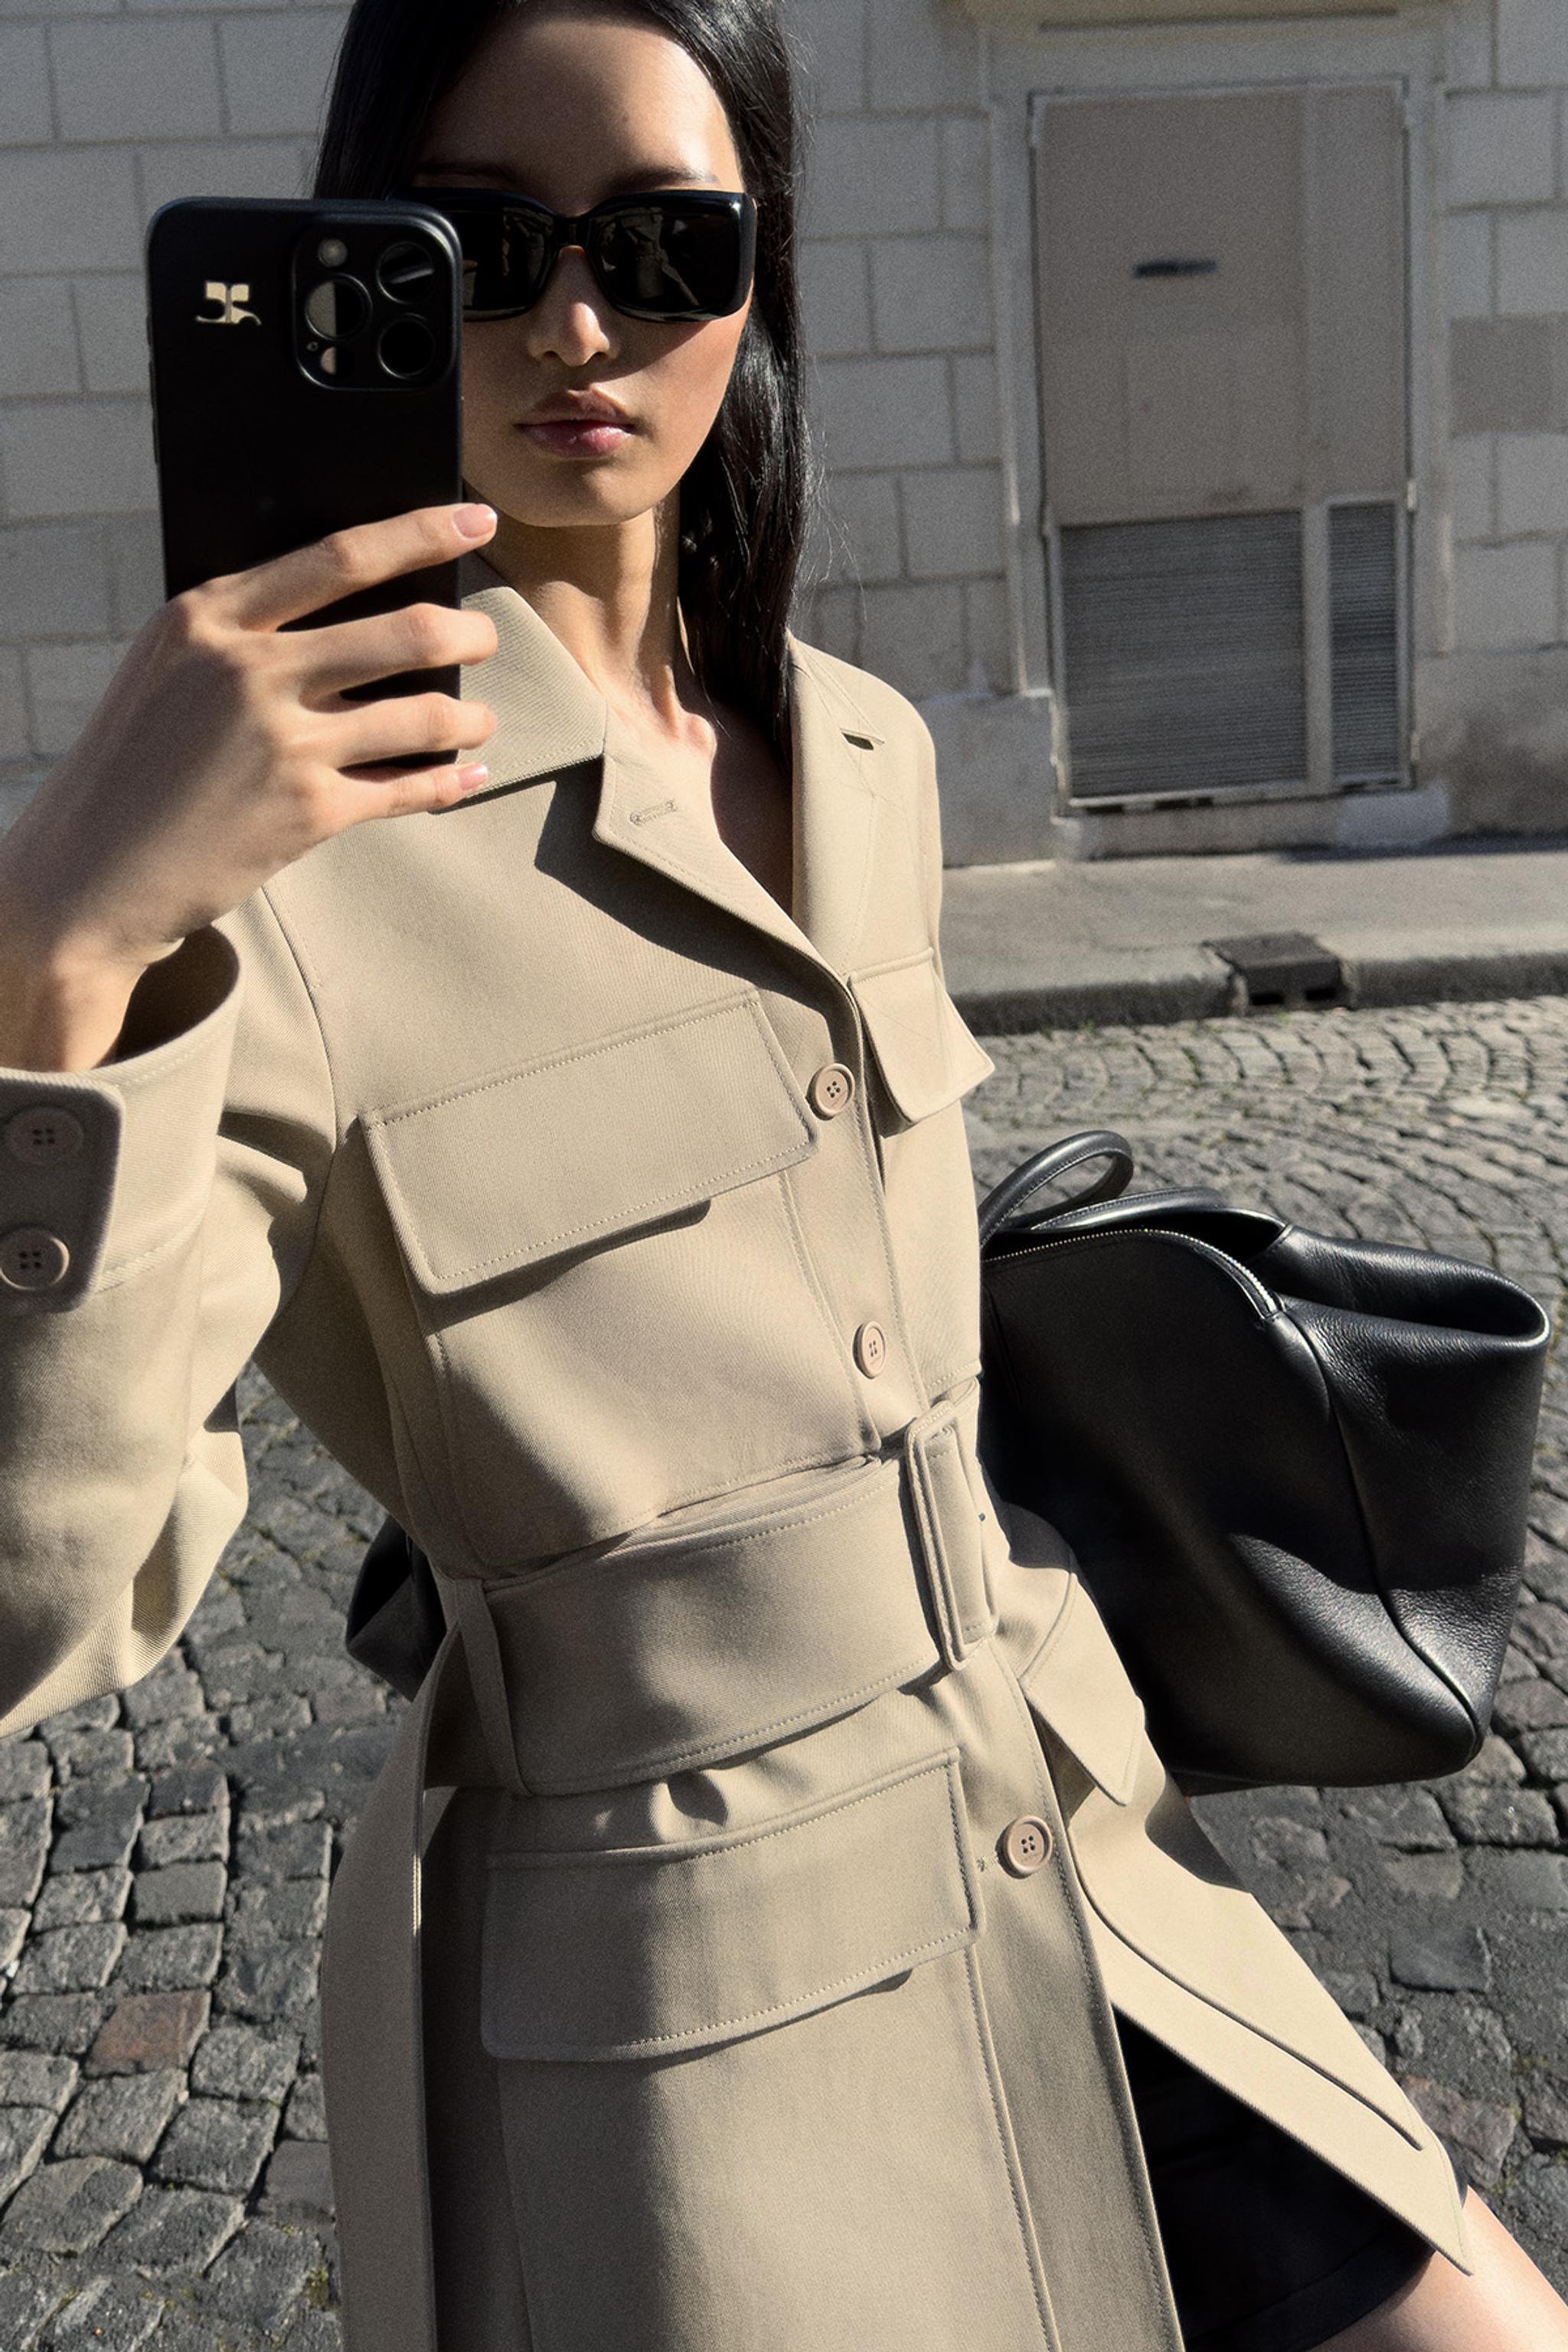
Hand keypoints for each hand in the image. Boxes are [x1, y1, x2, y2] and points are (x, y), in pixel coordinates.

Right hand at [0, 500, 502, 989]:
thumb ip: (245, 634)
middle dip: (466, 635)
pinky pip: (408, 788)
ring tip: (478, 718)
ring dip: (467, 718)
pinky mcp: (307, 812)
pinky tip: (468, 775)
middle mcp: (248, 672)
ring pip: (421, 715)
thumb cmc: (134, 765)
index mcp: (210, 619)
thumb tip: (355, 610)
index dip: (420, 533)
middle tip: (484, 638)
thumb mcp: (169, 670)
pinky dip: (449, 782)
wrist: (90, 872)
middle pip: (403, 632)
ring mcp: (281, 744)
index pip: (339, 557)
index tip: (476, 520)